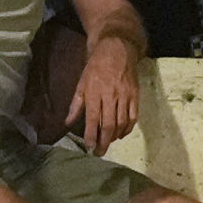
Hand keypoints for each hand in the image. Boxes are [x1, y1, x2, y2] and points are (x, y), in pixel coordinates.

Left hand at [66, 35, 141, 150]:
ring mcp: (125, 96)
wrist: (117, 49)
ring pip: (121, 123)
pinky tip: (122, 134)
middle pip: (108, 125)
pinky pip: (133, 117)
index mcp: (94, 93)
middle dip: (104, 142)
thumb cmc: (96, 67)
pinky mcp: (135, 95)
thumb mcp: (81, 83)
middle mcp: (110, 96)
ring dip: (115, 137)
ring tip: (108, 143)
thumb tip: (67, 123)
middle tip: (100, 153)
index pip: (93, 119)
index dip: (91, 136)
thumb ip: (76, 104)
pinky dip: (128, 128)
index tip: (90, 148)